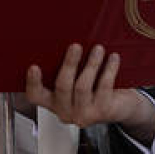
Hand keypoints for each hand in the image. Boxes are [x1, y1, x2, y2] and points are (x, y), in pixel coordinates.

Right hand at [25, 44, 154, 143]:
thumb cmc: (94, 88)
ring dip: (91, 64)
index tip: (34, 66)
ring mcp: (84, 114)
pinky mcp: (102, 112)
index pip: (35, 96)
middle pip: (62, 87)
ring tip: (98, 49)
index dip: (33, 83)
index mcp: (53, 102)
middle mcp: (66, 111)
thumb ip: (66, 67)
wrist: (121, 106)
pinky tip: (112, 58)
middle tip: (76, 46)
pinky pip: (103, 87)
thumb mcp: (76, 78)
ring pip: (82, 86)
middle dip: (69, 64)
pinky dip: (108, 70)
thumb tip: (63, 40)